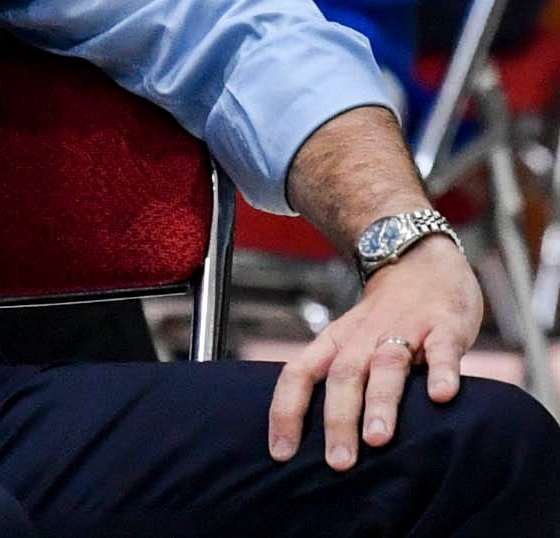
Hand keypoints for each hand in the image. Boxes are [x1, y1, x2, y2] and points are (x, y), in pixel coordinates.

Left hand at [269, 235, 479, 468]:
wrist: (419, 259)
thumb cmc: (381, 317)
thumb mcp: (348, 342)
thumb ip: (336, 382)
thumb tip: (316, 440)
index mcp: (335, 343)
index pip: (298, 374)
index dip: (286, 412)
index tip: (281, 454)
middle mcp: (363, 339)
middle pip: (342, 377)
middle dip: (338, 421)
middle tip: (339, 463)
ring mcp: (404, 330)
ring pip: (387, 366)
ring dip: (381, 402)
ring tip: (378, 438)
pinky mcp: (443, 327)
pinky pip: (441, 350)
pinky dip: (440, 371)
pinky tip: (441, 396)